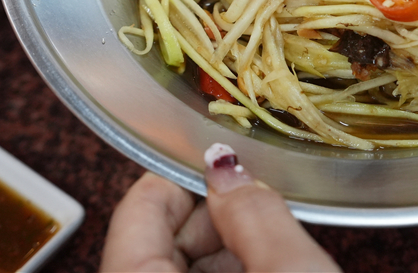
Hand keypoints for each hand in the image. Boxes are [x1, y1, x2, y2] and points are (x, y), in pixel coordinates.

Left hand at [99, 145, 340, 272]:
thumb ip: (256, 213)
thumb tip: (227, 164)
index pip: (140, 206)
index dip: (188, 171)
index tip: (230, 155)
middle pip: (163, 238)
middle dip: (218, 212)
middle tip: (266, 201)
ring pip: (186, 268)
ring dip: (232, 248)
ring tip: (277, 241)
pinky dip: (236, 272)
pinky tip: (273, 267)